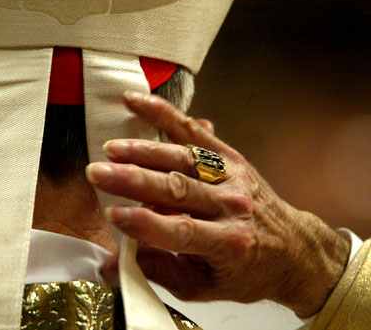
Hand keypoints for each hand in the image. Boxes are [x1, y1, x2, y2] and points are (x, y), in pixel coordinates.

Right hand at [86, 91, 350, 317]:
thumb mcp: (203, 286)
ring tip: (110, 149)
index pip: (180, 229)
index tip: (113, 214)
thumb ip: (157, 272)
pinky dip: (164, 114)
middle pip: (177, 188)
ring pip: (183, 158)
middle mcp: (233, 205)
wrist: (293, 248)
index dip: (145, 222)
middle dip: (133, 179)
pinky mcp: (230, 156)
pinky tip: (135, 102)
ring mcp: (232, 175)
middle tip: (97, 173)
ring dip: (144, 151)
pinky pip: (194, 131)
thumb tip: (109, 266)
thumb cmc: (244, 271)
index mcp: (229, 243)